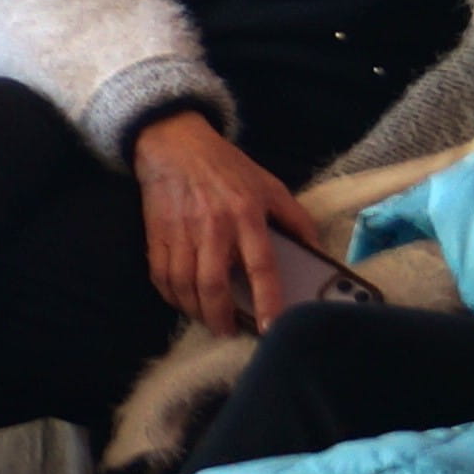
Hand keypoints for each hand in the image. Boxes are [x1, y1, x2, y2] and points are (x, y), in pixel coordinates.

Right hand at [135, 109, 323, 332]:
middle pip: (213, 283)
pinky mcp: (156, 232)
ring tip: (207, 320)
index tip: (270, 326)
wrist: (173, 142)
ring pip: (184, 283)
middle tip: (227, 331)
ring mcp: (180, 230)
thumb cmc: (226, 166)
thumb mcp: (270, 185)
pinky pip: (160, 273)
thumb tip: (318, 251)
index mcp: (246, 214)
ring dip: (194, 310)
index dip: (267, 300)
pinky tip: (181, 301)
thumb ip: (295, 218)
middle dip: (220, 316)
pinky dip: (169, 294)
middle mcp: (212, 225)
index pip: (260, 265)